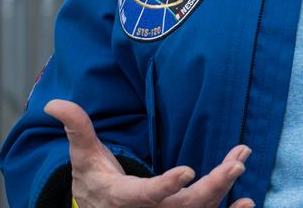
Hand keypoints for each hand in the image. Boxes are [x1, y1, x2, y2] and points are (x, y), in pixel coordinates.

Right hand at [44, 99, 253, 207]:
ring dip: (224, 188)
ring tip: (241, 160)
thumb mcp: (83, 158)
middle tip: (235, 165)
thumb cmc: (95, 182)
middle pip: (184, 206)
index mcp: (124, 198)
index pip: (147, 194)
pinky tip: (247, 203)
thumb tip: (55, 103)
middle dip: (212, 187)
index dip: (166, 186)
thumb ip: (77, 130)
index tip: (188, 171)